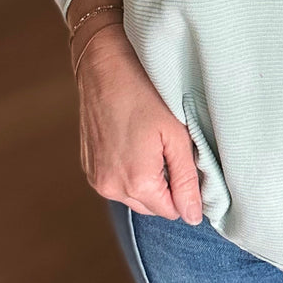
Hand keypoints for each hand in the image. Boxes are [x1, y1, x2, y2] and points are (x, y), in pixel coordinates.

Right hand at [75, 24, 202, 223]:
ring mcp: (96, 178)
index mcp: (137, 183)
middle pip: (152, 206)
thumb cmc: (146, 93)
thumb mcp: (178, 134)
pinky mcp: (88, 166)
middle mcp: (111, 188)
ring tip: (151, 141)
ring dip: (147, 178)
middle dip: (166, 185)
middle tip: (170, 146)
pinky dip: (128, 169)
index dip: (185, 188)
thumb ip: (187, 180)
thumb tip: (194, 217)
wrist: (104, 65)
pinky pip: (116, 181)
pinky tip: (134, 140)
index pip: (172, 210)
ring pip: (134, 195)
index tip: (188, 160)